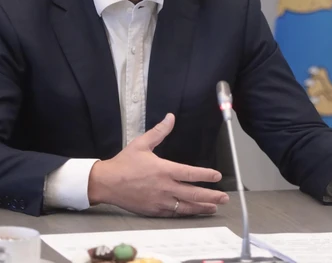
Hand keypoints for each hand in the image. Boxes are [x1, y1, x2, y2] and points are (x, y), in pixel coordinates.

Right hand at [87, 113, 228, 216]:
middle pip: (193, 194)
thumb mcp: (142, 143)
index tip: (217, 176)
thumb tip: (170, 117)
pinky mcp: (153, 210)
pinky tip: (192, 212)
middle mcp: (164, 187)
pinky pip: (173, 213)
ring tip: (214, 207)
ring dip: (202, 207)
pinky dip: (185, 213)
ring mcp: (159, 201)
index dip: (206, 175)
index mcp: (163, 170)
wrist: (106, 183)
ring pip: (185, 206)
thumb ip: (159, 131)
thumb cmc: (124, 163)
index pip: (190, 174)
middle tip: (224, 197)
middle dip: (211, 196)